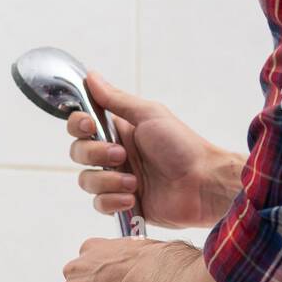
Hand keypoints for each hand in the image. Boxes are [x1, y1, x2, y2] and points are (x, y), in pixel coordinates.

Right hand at [67, 73, 243, 229]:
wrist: (203, 184)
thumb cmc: (183, 146)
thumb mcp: (149, 115)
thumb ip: (116, 99)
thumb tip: (91, 76)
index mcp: (120, 131)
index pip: (81, 125)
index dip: (78, 124)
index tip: (89, 125)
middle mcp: (116, 155)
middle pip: (79, 153)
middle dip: (95, 154)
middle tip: (122, 155)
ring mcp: (119, 180)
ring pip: (87, 181)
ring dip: (107, 180)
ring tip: (134, 183)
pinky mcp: (125, 204)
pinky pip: (100, 204)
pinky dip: (112, 201)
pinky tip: (133, 198)